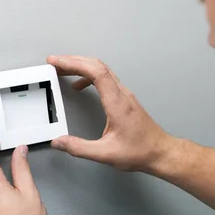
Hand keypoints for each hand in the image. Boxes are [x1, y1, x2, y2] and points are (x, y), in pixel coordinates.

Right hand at [46, 55, 171, 172]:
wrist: (160, 152)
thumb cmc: (140, 151)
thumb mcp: (106, 154)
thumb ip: (79, 148)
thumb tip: (59, 142)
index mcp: (117, 102)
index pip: (95, 72)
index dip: (73, 63)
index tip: (56, 61)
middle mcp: (121, 94)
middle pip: (96, 65)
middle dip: (73, 60)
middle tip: (54, 63)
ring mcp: (124, 94)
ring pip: (101, 70)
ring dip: (80, 66)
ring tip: (63, 71)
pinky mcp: (124, 98)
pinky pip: (105, 78)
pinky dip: (88, 76)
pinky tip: (79, 86)